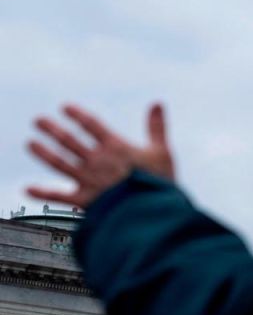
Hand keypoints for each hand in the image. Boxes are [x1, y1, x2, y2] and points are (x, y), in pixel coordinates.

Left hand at [27, 103, 175, 208]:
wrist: (149, 211)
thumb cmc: (159, 181)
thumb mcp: (162, 151)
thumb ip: (157, 127)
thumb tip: (157, 103)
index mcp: (116, 146)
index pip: (92, 125)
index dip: (77, 115)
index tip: (65, 108)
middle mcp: (97, 160)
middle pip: (69, 140)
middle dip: (52, 129)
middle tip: (37, 121)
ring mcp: (88, 179)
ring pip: (59, 162)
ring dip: (43, 152)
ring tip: (30, 143)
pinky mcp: (84, 200)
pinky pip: (59, 195)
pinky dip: (43, 192)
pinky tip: (28, 188)